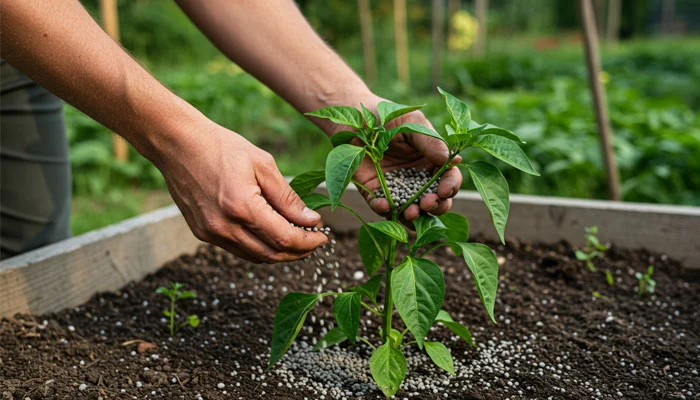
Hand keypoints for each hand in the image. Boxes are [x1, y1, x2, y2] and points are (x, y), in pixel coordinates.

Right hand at [155, 121, 327, 262]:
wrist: (178, 144)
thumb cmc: (222, 147)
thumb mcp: (263, 164)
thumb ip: (287, 197)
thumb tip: (311, 220)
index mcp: (242, 207)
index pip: (285, 238)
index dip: (308, 242)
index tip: (323, 236)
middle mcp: (225, 227)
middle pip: (272, 255)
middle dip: (298, 252)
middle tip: (314, 241)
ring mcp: (211, 233)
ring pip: (255, 257)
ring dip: (280, 253)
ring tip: (297, 239)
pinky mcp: (202, 233)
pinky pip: (238, 250)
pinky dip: (259, 248)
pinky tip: (271, 235)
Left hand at [325, 96, 462, 220]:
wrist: (354, 117)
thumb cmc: (387, 115)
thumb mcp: (411, 123)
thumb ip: (430, 141)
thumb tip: (452, 161)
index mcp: (431, 161)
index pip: (448, 178)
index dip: (451, 186)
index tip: (444, 190)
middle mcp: (416, 178)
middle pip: (434, 200)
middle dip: (435, 206)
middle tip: (428, 204)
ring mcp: (395, 188)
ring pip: (410, 209)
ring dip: (413, 216)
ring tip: (411, 213)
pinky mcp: (374, 192)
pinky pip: (380, 206)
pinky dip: (383, 210)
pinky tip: (384, 205)